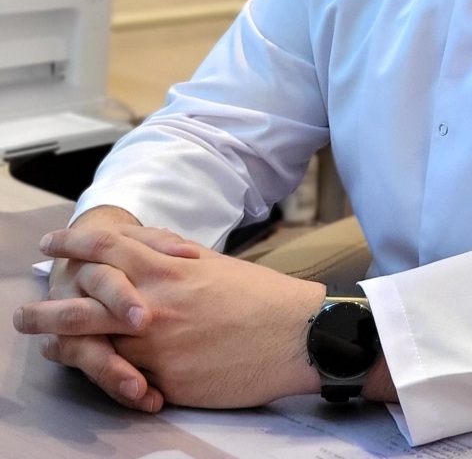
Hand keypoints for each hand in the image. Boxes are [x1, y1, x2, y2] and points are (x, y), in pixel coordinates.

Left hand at [18, 224, 325, 408]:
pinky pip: (124, 378)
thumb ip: (174, 258)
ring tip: (43, 346)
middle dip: (45, 307)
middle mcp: (152, 303)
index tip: (51, 243)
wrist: (293, 334)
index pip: (105, 247)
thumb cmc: (259, 296)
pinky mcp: (165, 380)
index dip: (72, 242)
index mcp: (167, 268)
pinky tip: (94, 373)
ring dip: (58, 344)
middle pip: (80, 301)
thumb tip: (148, 250)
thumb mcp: (213, 265)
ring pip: (90, 344)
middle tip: (23, 312)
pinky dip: (104, 374)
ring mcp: (155, 344)